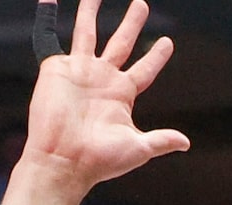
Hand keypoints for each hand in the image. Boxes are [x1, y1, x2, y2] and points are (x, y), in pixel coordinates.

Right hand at [24, 0, 187, 192]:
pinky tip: (48, 0)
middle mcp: (102, 80)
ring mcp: (79, 71)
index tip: (168, 42)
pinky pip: (48, 38)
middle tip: (142, 4)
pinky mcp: (56, 68)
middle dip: (132, 23)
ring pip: (88, 33)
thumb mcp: (137, 149)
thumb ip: (160, 140)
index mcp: (121, 95)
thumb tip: (186, 143)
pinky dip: (45, 19)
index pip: (145, 69)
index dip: (156, 56)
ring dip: (92, 12)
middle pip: (121, 43)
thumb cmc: (99, 161)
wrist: (63, 162)